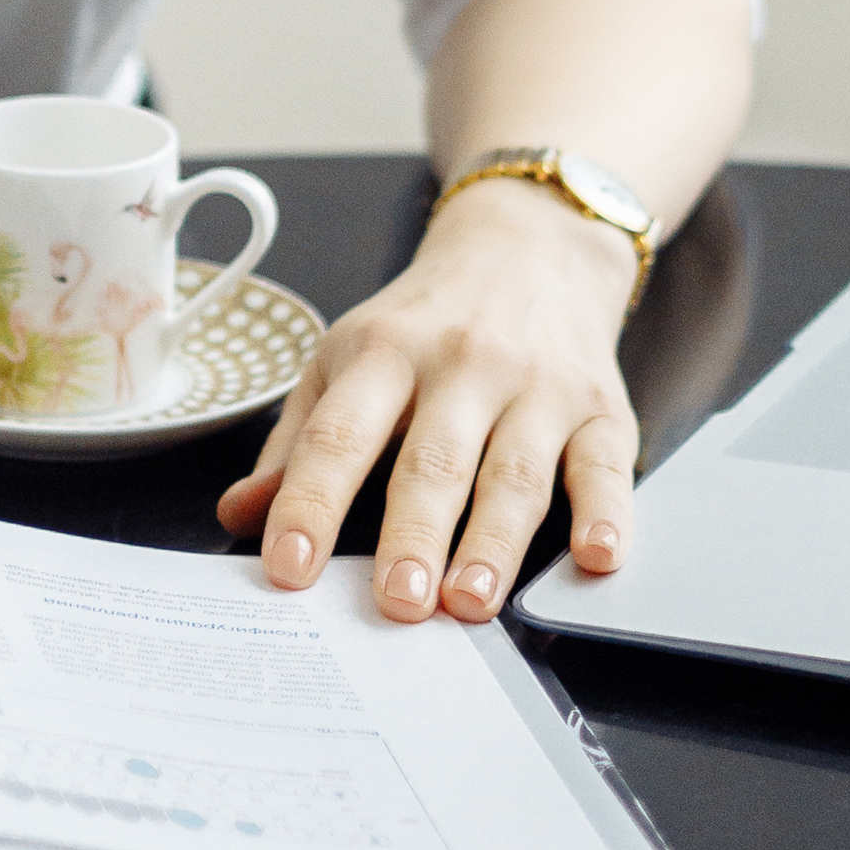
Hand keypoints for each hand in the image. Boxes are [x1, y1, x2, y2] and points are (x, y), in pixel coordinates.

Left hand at [214, 181, 639, 621]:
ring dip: (493, 542)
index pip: (338, 435)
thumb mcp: (346, 358)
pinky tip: (598, 556)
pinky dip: (607, 512)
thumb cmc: (423, 322)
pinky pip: (607, 465)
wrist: (526, 246)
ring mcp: (536, 387)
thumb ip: (298, 442)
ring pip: (515, 473)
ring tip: (469, 601)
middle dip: (411, 534)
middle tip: (395, 603)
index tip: (287, 567)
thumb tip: (242, 514)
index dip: (309, 502)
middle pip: (432, 460)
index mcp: (382, 352)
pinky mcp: (600, 409)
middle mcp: (461, 365)